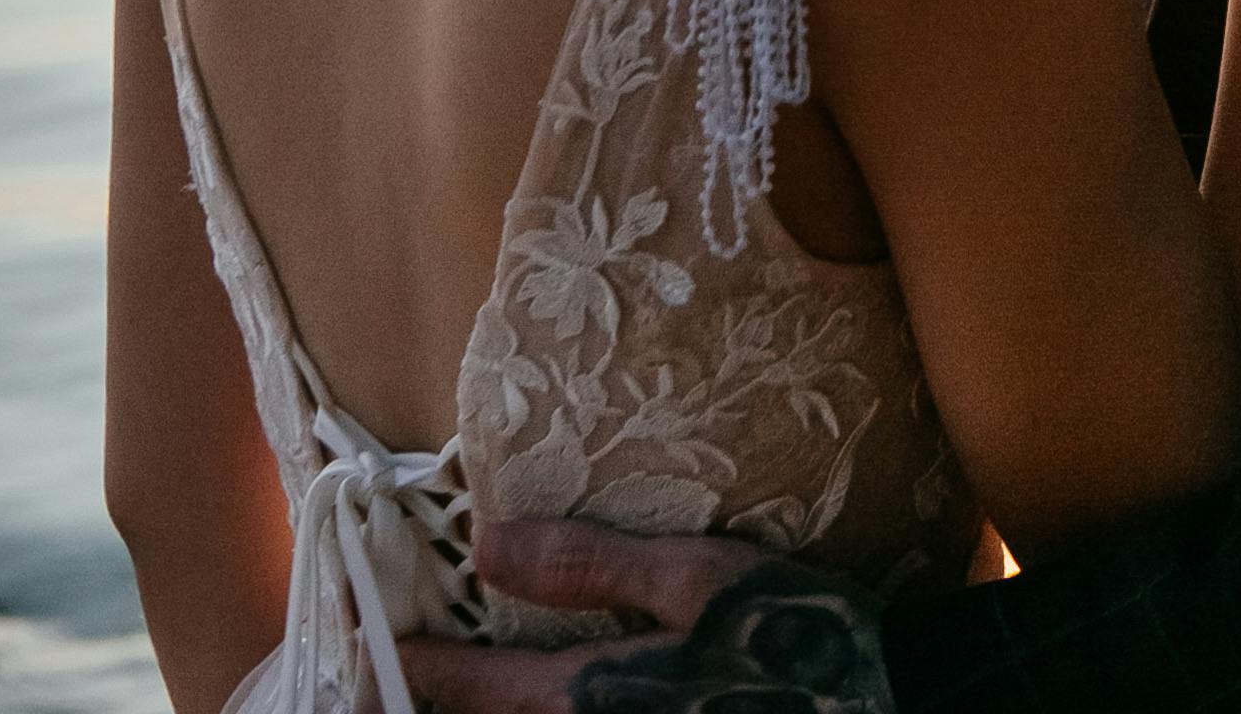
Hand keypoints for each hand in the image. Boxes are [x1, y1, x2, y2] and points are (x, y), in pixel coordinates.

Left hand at [398, 521, 893, 713]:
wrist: (876, 712)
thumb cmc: (787, 636)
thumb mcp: (698, 577)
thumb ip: (588, 563)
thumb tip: (485, 544)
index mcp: (581, 696)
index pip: (461, 688)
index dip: (403, 668)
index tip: (363, 648)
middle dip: (419, 710)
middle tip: (370, 687)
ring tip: (437, 700)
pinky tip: (529, 709)